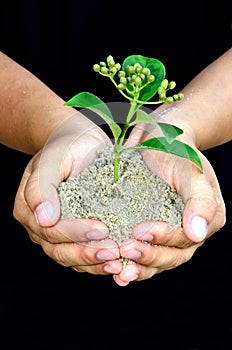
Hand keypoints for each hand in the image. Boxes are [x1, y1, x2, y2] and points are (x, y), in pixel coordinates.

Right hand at [13, 113, 121, 273]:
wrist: (79, 144)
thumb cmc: (65, 147)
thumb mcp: (53, 158)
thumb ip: (42, 185)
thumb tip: (44, 219)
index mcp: (29, 209)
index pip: (50, 230)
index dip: (75, 233)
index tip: (101, 228)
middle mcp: (40, 226)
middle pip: (60, 251)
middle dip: (87, 254)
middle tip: (114, 252)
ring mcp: (58, 234)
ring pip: (72, 259)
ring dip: (95, 264)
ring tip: (119, 263)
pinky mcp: (75, 236)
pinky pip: (84, 256)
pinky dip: (100, 262)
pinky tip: (119, 262)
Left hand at [105, 122, 225, 285]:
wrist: (159, 143)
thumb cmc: (177, 152)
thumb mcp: (191, 170)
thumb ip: (200, 200)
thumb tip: (197, 234)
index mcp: (207, 219)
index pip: (187, 239)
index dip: (164, 238)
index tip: (141, 231)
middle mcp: (191, 233)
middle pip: (172, 256)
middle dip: (148, 256)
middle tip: (125, 250)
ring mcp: (170, 237)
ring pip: (158, 263)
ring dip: (138, 268)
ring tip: (119, 271)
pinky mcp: (151, 236)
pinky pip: (144, 256)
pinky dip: (131, 265)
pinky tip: (114, 270)